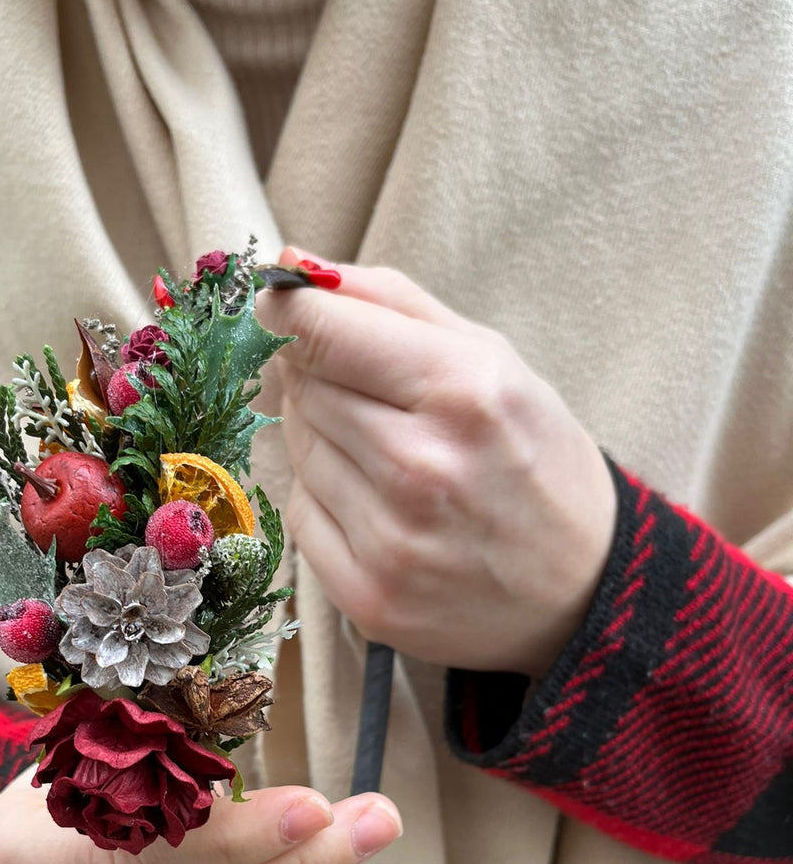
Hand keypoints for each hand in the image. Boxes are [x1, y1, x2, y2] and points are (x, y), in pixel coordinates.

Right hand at [0, 769, 401, 863]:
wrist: (11, 842)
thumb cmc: (61, 770)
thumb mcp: (89, 742)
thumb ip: (161, 745)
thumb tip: (265, 716)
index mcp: (14, 849)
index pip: (138, 855)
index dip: (234, 839)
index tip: (317, 804)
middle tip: (370, 826)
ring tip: (363, 840)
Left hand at [256, 249, 617, 677]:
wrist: (582, 586)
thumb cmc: (534, 458)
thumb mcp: (492, 358)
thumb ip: (392, 302)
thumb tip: (293, 266)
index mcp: (462, 393)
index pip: (323, 332)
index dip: (289, 313)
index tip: (281, 307)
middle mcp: (421, 468)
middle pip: (306, 390)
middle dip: (320, 378)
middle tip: (371, 393)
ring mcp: (391, 541)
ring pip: (298, 451)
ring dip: (324, 439)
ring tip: (387, 452)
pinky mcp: (368, 596)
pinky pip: (301, 517)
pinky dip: (326, 501)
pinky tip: (377, 504)